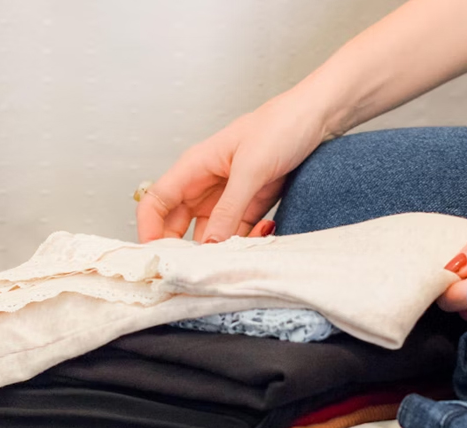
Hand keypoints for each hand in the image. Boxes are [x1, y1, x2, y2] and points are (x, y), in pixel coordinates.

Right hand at [136, 90, 336, 243]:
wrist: (317, 117)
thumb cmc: (281, 125)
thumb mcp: (251, 168)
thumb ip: (229, 208)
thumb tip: (209, 244)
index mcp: (194, 167)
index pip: (155, 202)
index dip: (149, 230)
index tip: (157, 257)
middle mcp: (205, 184)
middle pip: (178, 225)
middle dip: (186, 248)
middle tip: (200, 269)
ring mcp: (227, 197)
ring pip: (210, 235)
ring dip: (223, 248)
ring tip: (242, 250)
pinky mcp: (250, 206)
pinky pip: (238, 233)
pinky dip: (247, 240)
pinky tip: (265, 231)